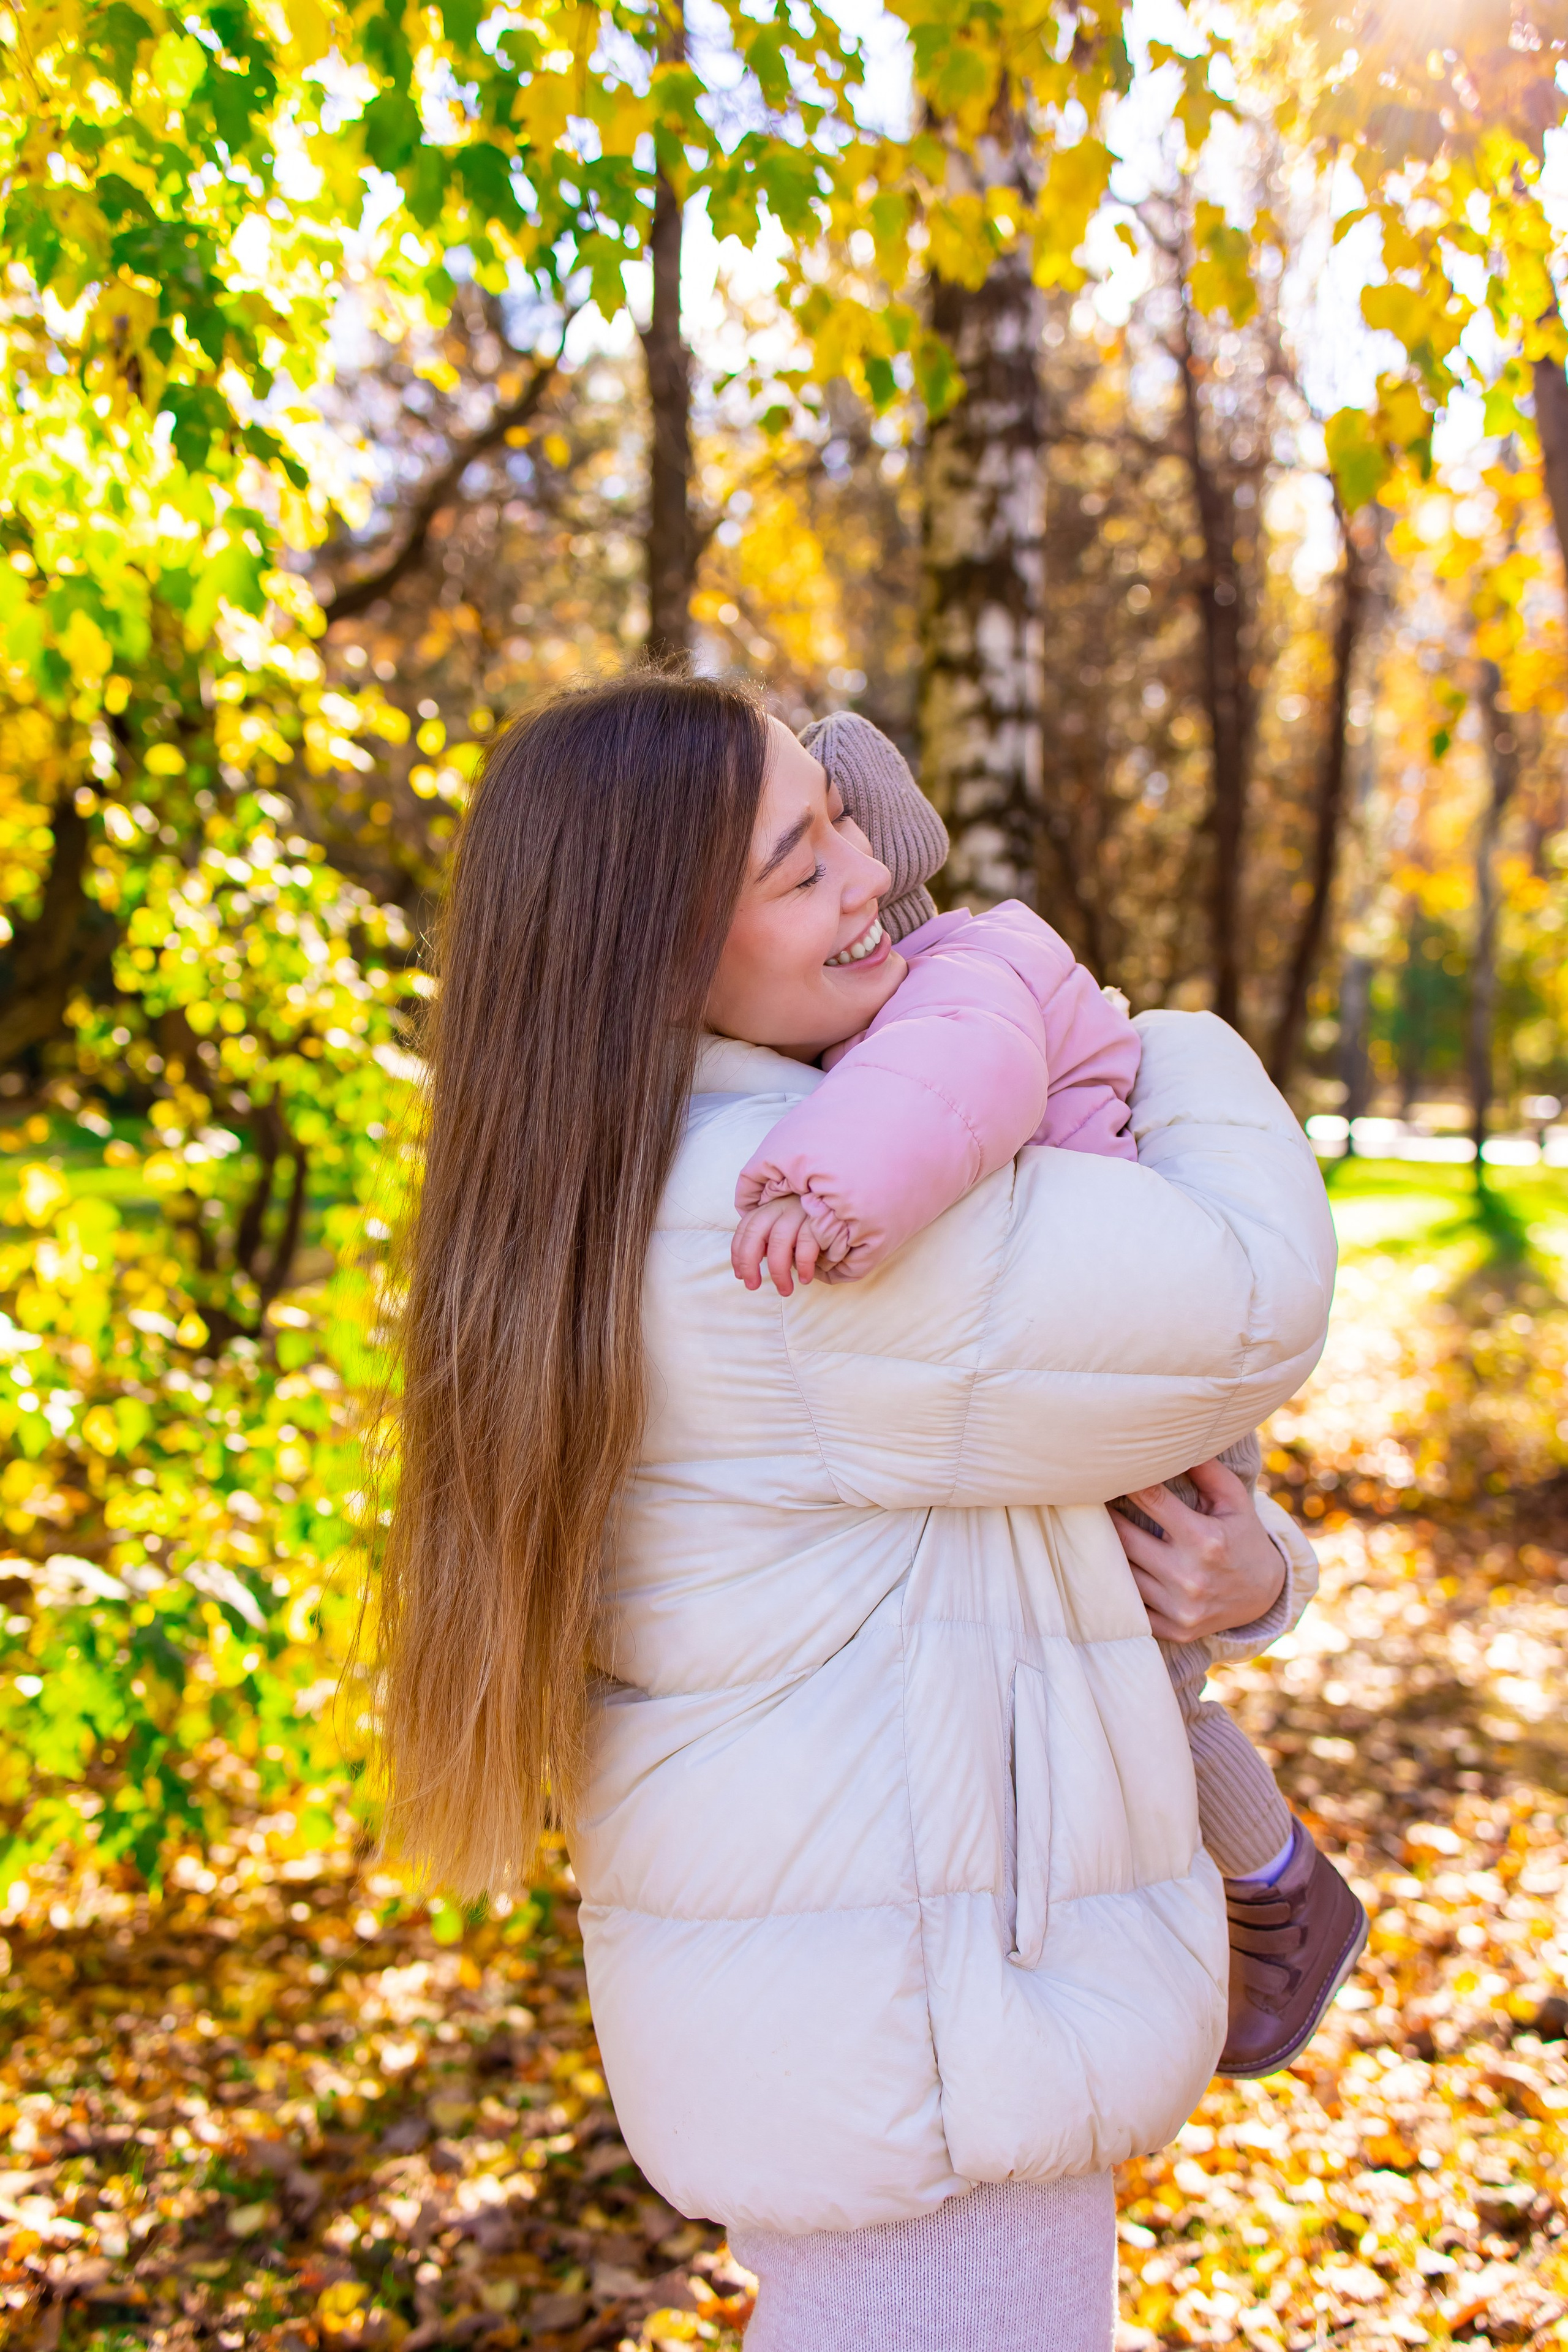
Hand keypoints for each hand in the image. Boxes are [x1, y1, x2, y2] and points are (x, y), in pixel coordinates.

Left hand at [732, 1194, 830, 1296]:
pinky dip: (803, 1264)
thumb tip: (761, 1255)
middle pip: (755, 1232)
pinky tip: (805, 1278)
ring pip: (779, 1240)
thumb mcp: (790, 1224)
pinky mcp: (820, 1217)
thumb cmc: (816, 1219)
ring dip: (778, 1270)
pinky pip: (806, 1242)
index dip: (739, 1253)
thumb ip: (773, 1235)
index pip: (745, 1227)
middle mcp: (782, 1205)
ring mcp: (800, 1210)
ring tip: (785, 1290)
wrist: (846, 1202)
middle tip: (752, 1286)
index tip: (740, 1275)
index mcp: (771, 1206)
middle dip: (749, 1262)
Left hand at [1109, 1457, 1285, 1642]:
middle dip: (1105, 1516)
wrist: (1265, 1596)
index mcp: (1205, 1539)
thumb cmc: (1242, 1536)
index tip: (1108, 1470)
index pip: (1150, 1499)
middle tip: (1087, 1498)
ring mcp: (1179, 1608)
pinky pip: (1130, 1608)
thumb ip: (1205, 1469)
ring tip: (1091, 1531)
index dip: (1125, 1481)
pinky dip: (1117, 1588)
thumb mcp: (1234, 1499)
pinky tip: (1107, 1569)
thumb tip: (1173, 1439)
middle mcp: (1189, 1576)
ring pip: (1120, 1573)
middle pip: (1124, 1538)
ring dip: (1105, 1551)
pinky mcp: (1173, 1630)